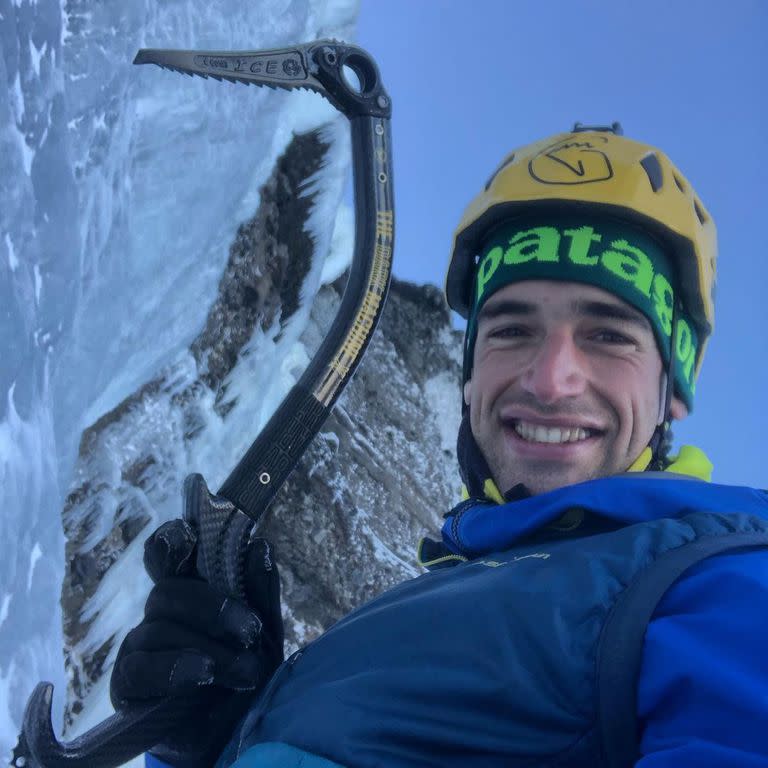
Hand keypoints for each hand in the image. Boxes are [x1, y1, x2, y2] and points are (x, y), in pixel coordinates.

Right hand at [110, 477, 282, 766]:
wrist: (237, 730)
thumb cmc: (247, 669)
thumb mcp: (265, 631)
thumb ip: (260, 591)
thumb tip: (259, 545)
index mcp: (192, 588)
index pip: (170, 552)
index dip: (174, 539)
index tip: (191, 539)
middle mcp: (161, 610)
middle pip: (170, 591)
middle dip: (214, 608)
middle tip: (251, 632)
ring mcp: (141, 643)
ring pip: (161, 629)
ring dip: (210, 649)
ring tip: (246, 673)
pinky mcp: (128, 681)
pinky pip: (142, 667)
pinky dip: (177, 668)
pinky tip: (204, 675)